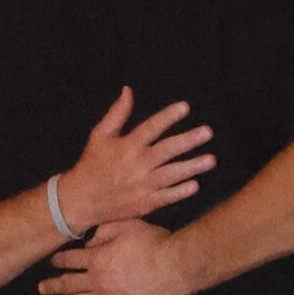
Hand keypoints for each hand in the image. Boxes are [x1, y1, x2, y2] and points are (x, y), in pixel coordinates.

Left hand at [39, 220, 200, 294]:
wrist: (179, 267)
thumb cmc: (157, 244)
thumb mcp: (128, 225)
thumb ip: (105, 231)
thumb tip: (88, 243)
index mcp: (97, 258)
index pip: (69, 260)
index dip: (58, 261)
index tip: (52, 263)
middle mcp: (97, 280)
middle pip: (67, 284)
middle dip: (52, 285)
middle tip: (41, 288)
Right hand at [56, 89, 214, 228]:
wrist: (82, 199)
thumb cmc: (93, 164)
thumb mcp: (100, 136)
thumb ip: (117, 114)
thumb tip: (128, 90)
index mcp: (126, 146)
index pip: (150, 127)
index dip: (168, 116)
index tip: (185, 107)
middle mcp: (136, 164)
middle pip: (166, 150)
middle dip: (188, 141)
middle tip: (207, 132)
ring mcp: (142, 185)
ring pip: (171, 174)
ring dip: (192, 167)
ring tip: (211, 159)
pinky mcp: (145, 203)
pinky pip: (167, 196)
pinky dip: (181, 191)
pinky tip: (196, 184)